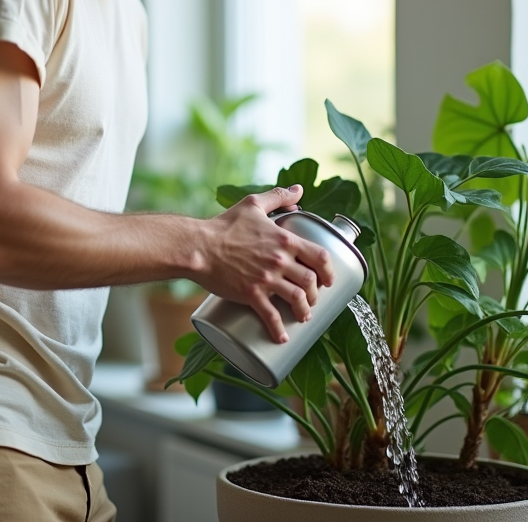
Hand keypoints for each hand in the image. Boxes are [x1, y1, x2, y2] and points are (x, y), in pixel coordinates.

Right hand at [196, 185, 334, 343]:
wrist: (198, 246)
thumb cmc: (224, 225)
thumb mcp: (253, 204)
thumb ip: (278, 196)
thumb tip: (299, 190)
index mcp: (284, 239)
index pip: (320, 256)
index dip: (329, 271)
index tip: (328, 279)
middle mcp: (279, 260)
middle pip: (310, 281)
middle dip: (315, 293)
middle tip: (312, 298)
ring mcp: (266, 279)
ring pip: (297, 299)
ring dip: (304, 310)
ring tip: (302, 315)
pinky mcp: (250, 294)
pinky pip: (270, 316)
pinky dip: (278, 329)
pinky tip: (281, 337)